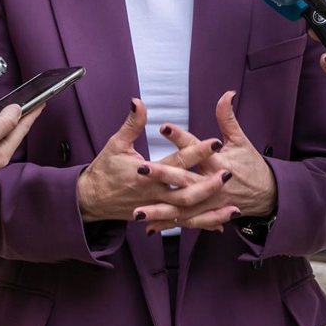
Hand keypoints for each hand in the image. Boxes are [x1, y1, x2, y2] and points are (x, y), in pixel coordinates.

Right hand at [76, 100, 226, 223]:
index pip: (178, 161)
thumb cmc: (104, 170)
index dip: (198, 151)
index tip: (216, 142)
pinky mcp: (157, 216)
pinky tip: (219, 223)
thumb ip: (132, 124)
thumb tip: (138, 101)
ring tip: (234, 208)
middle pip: (187, 192)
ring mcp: (156, 207)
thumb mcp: (116, 143)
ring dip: (211, 211)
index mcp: (147, 174)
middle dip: (209, 185)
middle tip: (229, 174)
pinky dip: (201, 224)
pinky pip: (183, 222)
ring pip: (188, 213)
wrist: (91, 199)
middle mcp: (154, 193)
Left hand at [137, 91, 275, 232]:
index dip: (181, 136)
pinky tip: (149, 227)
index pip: (197, 147)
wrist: (267, 195)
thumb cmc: (252, 165)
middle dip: (162, 175)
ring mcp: (210, 202)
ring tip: (138, 212)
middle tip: (141, 169)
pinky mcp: (207, 214)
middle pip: (185, 179)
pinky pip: (185, 221)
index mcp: (219, 162)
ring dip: (160, 210)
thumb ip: (228, 118)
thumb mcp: (241, 140)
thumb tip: (226, 94)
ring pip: (182, 206)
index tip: (163, 126)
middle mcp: (213, 183)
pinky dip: (168, 224)